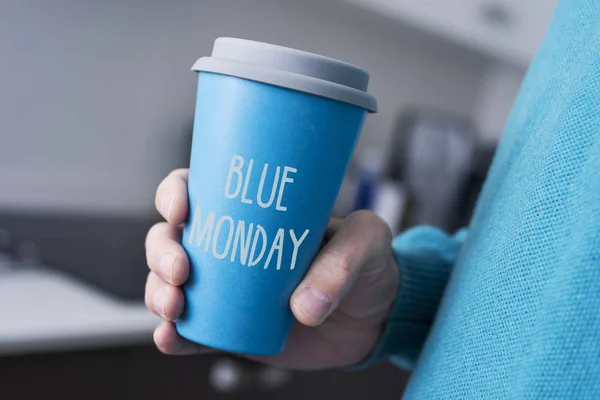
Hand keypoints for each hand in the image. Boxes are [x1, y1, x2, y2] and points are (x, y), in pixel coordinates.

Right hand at [145, 169, 399, 369]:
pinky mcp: (229, 327)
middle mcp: (228, 246)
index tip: (181, 208)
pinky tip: (168, 337)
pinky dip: (171, 335)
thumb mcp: (368, 241)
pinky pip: (191, 331)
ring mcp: (224, 289)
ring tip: (174, 309)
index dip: (175, 193)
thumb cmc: (367, 265)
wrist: (373, 317)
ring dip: (157, 293)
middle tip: (182, 271)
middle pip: (170, 238)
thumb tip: (302, 306)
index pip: (199, 189)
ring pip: (168, 283)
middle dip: (161, 251)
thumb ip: (344, 260)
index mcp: (253, 211)